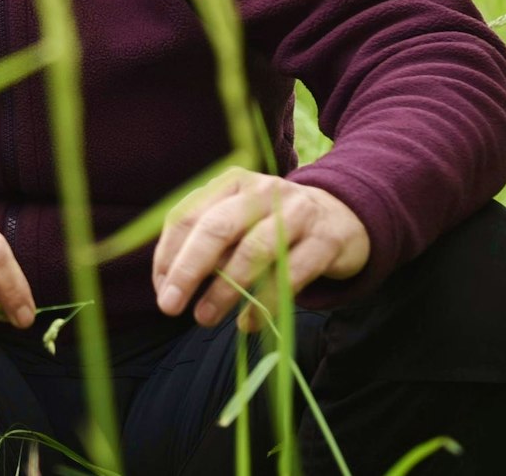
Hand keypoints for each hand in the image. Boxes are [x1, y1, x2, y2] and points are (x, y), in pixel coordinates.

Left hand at [152, 167, 369, 328]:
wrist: (344, 218)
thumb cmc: (273, 227)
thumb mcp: (238, 223)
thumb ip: (206, 244)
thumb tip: (170, 284)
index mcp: (230, 183)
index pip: (186, 216)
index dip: (168, 256)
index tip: (161, 291)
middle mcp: (262, 191)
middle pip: (216, 228)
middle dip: (187, 270)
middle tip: (169, 307)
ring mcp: (297, 212)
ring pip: (253, 251)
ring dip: (224, 291)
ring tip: (204, 319)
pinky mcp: (326, 239)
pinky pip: (290, 276)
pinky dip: (264, 304)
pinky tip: (247, 323)